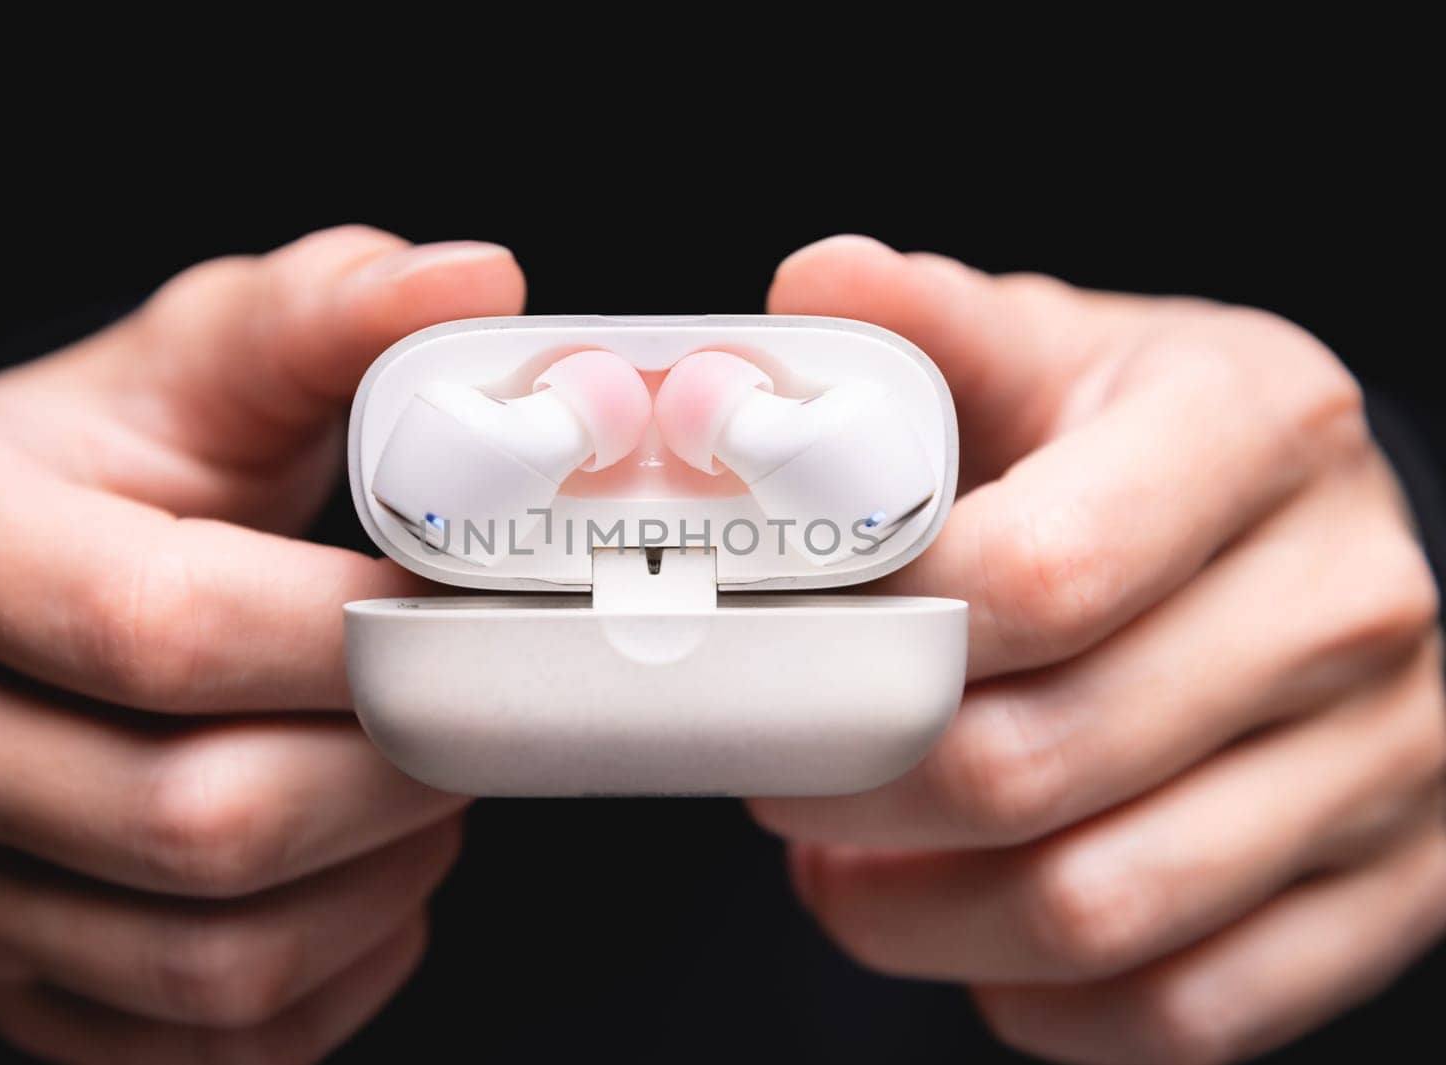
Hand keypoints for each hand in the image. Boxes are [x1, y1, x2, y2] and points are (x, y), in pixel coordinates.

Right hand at [0, 226, 524, 1062]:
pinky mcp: (16, 974)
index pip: (163, 627)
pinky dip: (334, 978)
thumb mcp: (180, 367)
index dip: (360, 630)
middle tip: (474, 699)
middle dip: (397, 765)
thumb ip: (319, 319)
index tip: (471, 598)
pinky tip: (368, 880)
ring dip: (382, 876)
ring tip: (429, 781)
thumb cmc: (90, 469)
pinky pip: (200, 1043)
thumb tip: (474, 283)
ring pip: (212, 954)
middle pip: (199, 816)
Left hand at [750, 236, 1445, 1063]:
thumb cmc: (1145, 437)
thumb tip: (810, 290)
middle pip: (1044, 760)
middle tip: (777, 768)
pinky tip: (964, 932)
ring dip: (919, 914)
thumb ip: (931, 325)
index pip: (1040, 573)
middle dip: (859, 787)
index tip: (775, 650)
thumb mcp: (1054, 346)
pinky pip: (1192, 1013)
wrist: (1309, 530)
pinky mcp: (1386, 884)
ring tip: (839, 867)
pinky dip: (1040, 1003)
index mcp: (1256, 430)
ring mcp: (1385, 759)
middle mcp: (1344, 598)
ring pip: (1101, 910)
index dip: (870, 638)